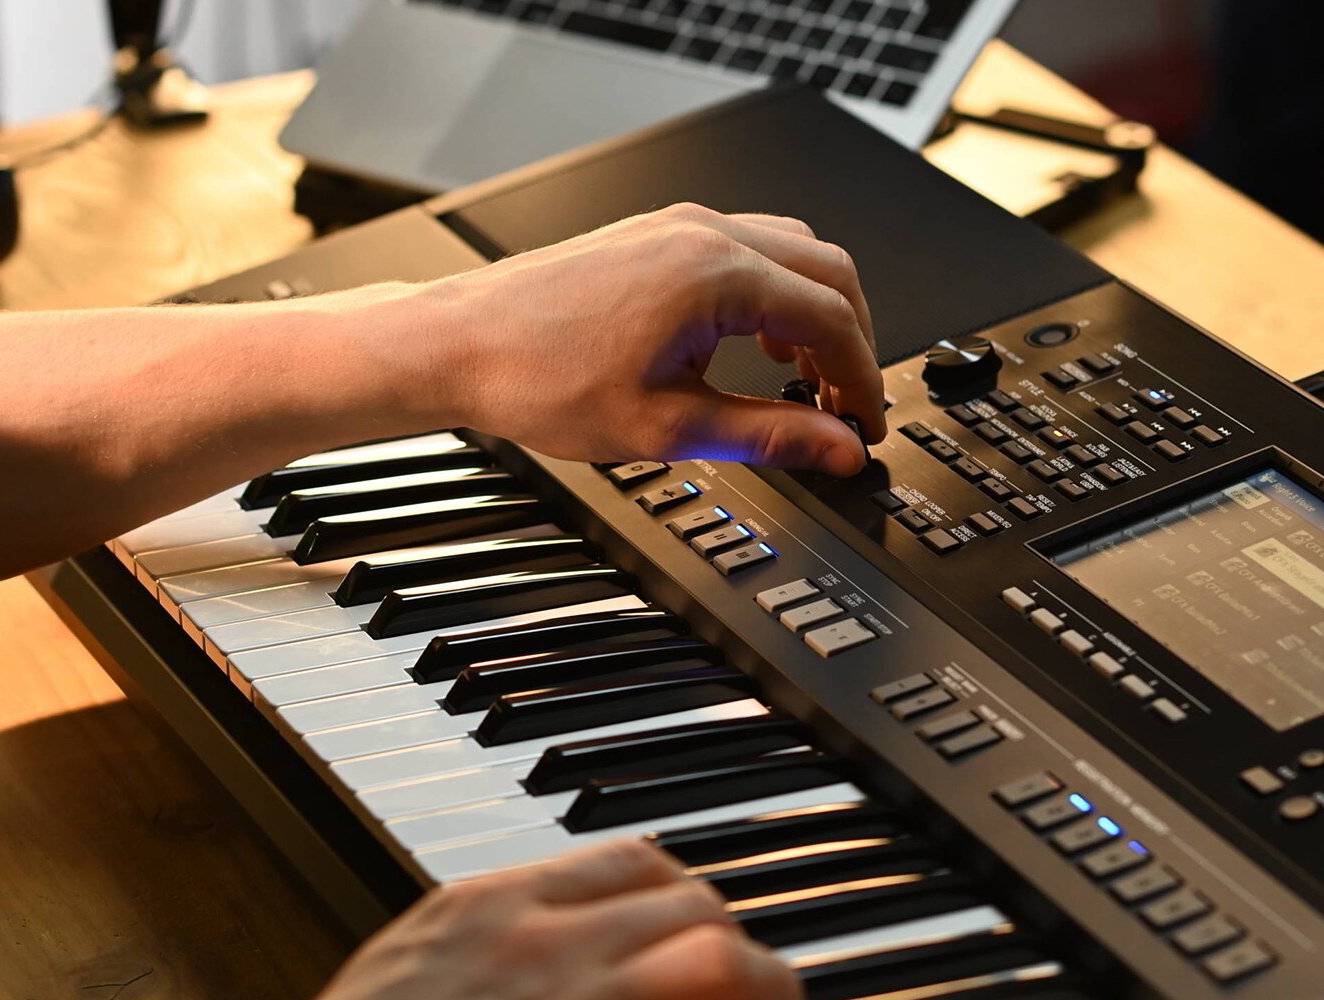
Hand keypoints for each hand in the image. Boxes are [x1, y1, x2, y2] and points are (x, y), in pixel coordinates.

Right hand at [17, 840, 827, 999]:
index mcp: (494, 900)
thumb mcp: (404, 966)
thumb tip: (512, 951)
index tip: (705, 914)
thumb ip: (475, 944)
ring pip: (718, 960)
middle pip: (689, 903)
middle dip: (740, 936)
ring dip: (774, 988)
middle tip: (760, 973)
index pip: (628, 857)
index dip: (687, 887)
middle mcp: (545, 936)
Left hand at [410, 203, 885, 476]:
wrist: (459, 345)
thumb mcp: (667, 428)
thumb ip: (767, 436)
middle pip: (829, 271)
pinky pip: (749, 249)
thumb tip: (837, 449)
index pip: (833, 317)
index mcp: (715, 273)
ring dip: (816, 314)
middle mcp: (703, 232)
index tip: (864, 425)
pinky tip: (758, 347)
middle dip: (853, 342)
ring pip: (793, 252)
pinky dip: (775, 296)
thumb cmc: (537, 378)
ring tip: (806, 384)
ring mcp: (679, 225)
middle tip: (846, 408)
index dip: (864, 379)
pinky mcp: (658, 233)